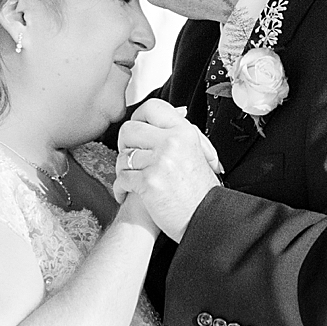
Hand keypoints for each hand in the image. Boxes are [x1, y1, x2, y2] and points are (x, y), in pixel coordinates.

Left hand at [114, 99, 222, 241]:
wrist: (204, 217)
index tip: (138, 132)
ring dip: (123, 170)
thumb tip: (178, 111)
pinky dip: (121, 188)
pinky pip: (122, 178)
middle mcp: (173, 142)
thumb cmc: (199, 190)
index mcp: (185, 132)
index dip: (139, 118)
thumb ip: (182, 132)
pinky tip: (128, 193)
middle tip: (131, 158)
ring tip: (131, 179)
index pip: (152, 108)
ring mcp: (160, 162)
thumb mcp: (198, 152)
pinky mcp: (149, 182)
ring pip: (123, 156)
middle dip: (125, 145)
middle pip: (129, 129)